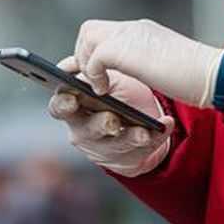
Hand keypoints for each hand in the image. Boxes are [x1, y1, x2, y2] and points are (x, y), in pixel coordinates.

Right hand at [47, 65, 174, 177]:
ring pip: (115, 145)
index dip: (63, 105)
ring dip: (131, 136)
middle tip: (112, 119)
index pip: (59, 107)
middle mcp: (83, 131)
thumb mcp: (105, 79)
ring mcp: (104, 149)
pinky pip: (141, 152)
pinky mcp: (125, 160)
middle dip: (101, 125)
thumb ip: (89, 70)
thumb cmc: (116, 92)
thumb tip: (71, 63)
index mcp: (73, 108)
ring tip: (145, 130)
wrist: (140, 116)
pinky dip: (156, 138)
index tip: (73, 98)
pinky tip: (164, 125)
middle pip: (88, 130)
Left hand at [73, 19, 223, 107]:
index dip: (91, 50)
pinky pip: (95, 57)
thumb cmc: (195, 76)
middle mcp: (133, 28)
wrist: (212, 73)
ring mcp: (129, 36)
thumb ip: (142, 61)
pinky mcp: (126, 50)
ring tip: (100, 86)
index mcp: (142, 31)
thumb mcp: (162, 64)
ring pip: (87, 38)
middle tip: (94, 80)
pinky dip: (94, 75)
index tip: (91, 72)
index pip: (103, 30)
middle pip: (89, 29)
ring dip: (87, 64)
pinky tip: (105, 91)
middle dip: (83, 55)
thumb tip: (125, 72)